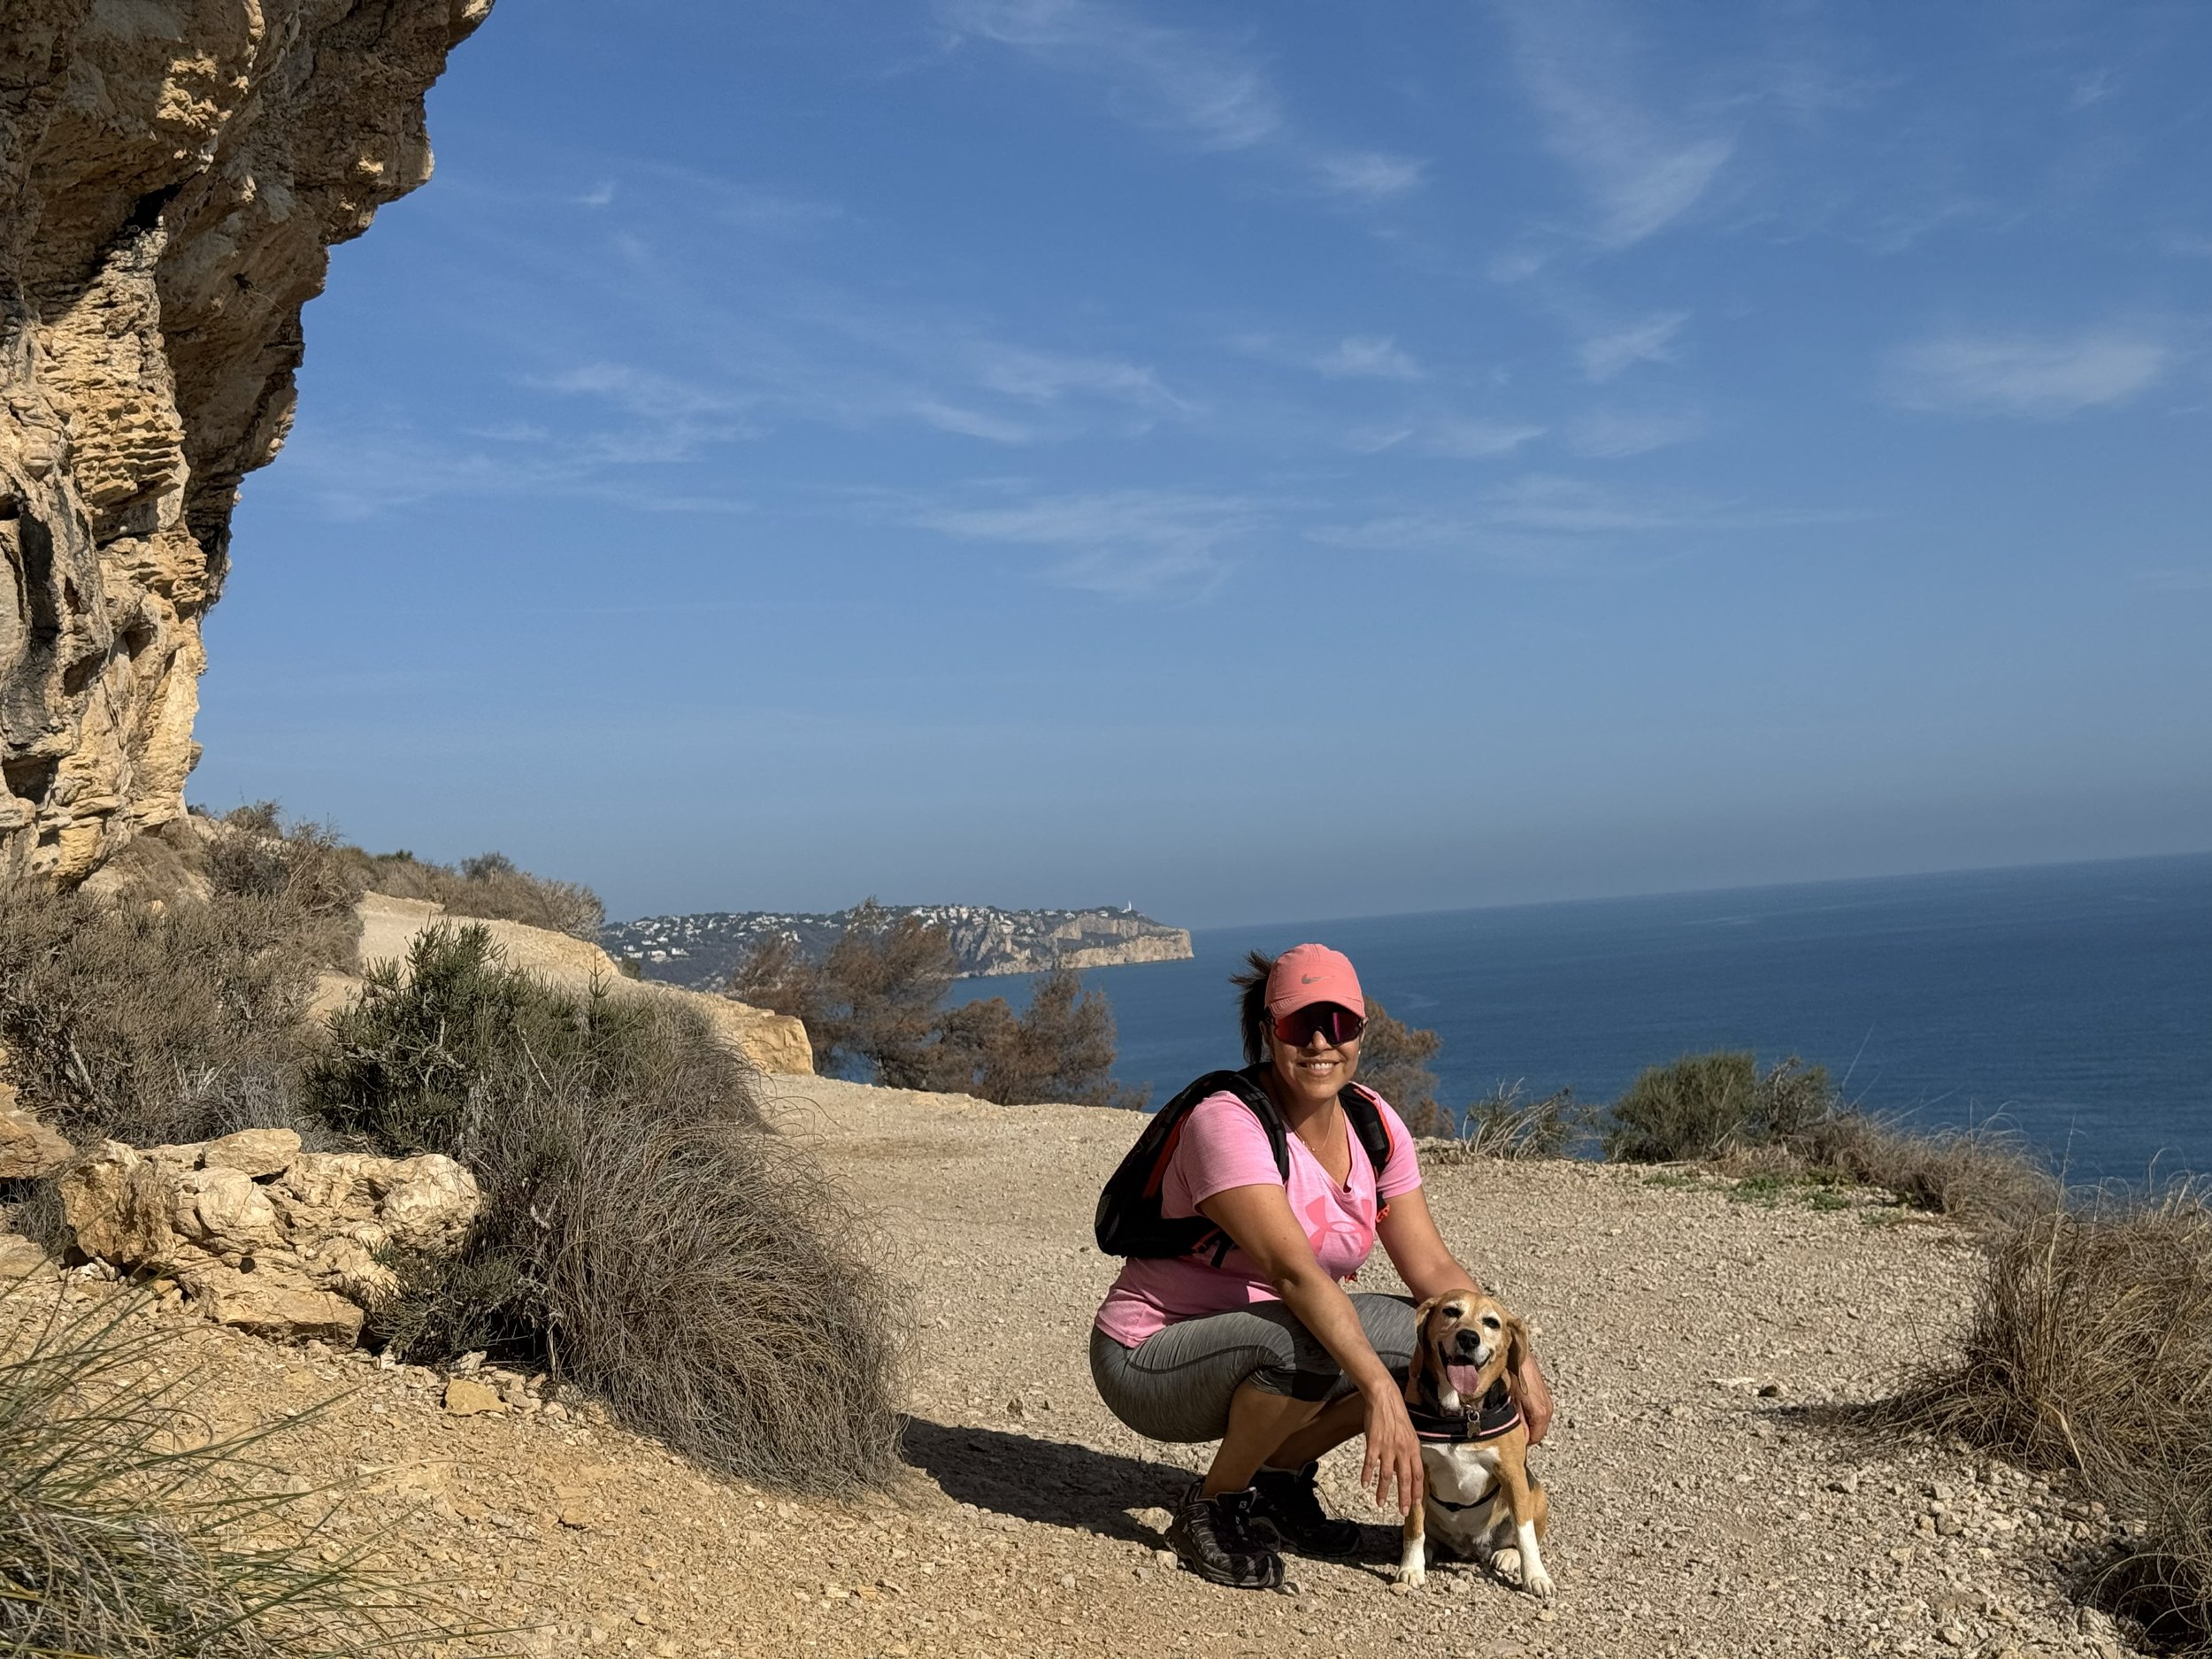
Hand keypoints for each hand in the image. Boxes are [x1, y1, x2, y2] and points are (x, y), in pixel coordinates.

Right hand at [1360, 1386, 1423, 1514]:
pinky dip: (1368, 1475)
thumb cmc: (1396, 1415)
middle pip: (1405, 1479)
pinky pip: (1370, 1463)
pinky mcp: (1374, 1443)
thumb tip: (1404, 1470)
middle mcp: (1402, 1449)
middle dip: (1404, 1498)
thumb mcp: (1408, 1434)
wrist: (1384, 1398)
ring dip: (1384, 1492)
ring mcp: (1388, 1447)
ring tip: (1381, 1503)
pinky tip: (1365, 1484)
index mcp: (1413, 1447)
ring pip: (1387, 1475)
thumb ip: (1408, 1452)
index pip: (1418, 1475)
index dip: (1418, 1491)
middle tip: (1403, 1511)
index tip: (1417, 1504)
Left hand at [1518, 1353, 1554, 1444]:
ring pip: (1537, 1421)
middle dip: (1524, 1430)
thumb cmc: (1513, 1375)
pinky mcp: (1544, 1395)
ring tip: (1511, 1413)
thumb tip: (1518, 1438)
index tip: (1510, 1437)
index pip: (1534, 1439)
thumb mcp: (1510, 1402)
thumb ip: (1516, 1423)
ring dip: (1526, 1420)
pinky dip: (1529, 1411)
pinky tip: (1517, 1404)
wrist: (1518, 1354)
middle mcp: (1547, 1409)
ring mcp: (1547, 1402)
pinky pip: (1538, 1411)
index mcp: (1541, 1414)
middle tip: (1508, 1425)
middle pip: (1537, 1431)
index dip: (1521, 1441)